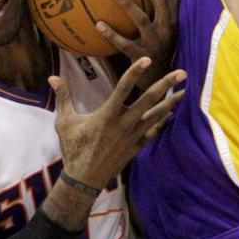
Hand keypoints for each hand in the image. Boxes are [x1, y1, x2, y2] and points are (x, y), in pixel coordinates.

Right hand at [48, 57, 184, 189]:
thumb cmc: (74, 148)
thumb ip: (63, 97)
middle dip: (166, 85)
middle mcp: (124, 122)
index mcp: (108, 114)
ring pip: (157, 115)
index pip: (124, 87)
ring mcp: (133, 135)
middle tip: (182, 72)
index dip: (136, 71)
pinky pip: (153, 132)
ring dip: (172, 103)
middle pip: (149, 99)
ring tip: (185, 92)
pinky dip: (162, 123)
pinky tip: (171, 115)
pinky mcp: (136, 146)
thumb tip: (52, 76)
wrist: (84, 179)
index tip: (148, 59)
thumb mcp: (64, 122)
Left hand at [96, 0, 178, 88]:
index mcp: (174, 19)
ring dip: (128, 4)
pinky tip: (98, 24)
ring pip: (142, 20)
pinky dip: (111, 34)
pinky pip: (124, 43)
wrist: (161, 83)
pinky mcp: (142, 56)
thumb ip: (165, 10)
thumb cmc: (160, 50)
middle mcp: (167, 29)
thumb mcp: (168, 29)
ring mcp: (155, 43)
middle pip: (160, 1)